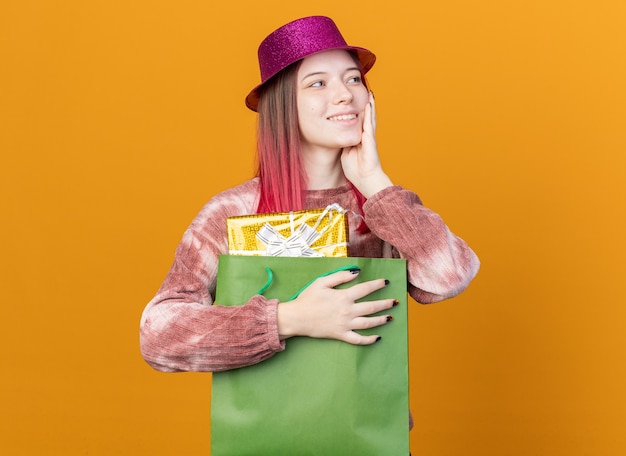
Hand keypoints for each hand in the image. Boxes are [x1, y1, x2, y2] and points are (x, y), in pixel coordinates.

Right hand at [277, 268, 396, 344]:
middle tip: (395, 302)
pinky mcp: (341, 335)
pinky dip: (369, 340)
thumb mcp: (322, 282)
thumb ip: (340, 276)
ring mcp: (345, 324)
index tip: (386, 282)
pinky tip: (377, 337)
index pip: (366, 289)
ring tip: (390, 317)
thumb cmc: (308, 298)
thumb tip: (356, 273)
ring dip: (381, 320)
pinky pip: (358, 339)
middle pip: (371, 307)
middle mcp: (348, 311)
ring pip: (369, 323)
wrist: (297, 318)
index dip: (377, 284)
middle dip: (385, 304)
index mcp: (344, 296)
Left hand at [340, 92, 392, 197]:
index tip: (354, 103)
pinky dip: (369, 114)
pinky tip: (369, 104)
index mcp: (359, 140)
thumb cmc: (356, 170)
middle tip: (366, 92)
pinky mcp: (370, 140)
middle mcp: (365, 137)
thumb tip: (338, 138)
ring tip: (370, 94)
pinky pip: (369, 124)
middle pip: (366, 118)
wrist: (365, 180)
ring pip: (370, 118)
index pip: (358, 123)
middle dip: (366, 106)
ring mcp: (369, 138)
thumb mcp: (345, 154)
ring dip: (370, 106)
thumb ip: (343, 145)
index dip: (357, 113)